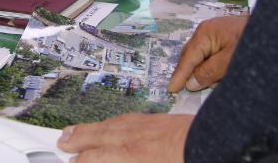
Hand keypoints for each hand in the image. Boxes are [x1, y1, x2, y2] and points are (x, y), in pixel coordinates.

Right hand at [57, 113, 192, 162]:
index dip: (80, 161)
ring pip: (110, 125)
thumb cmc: (186, 160)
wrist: (215, 142)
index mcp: (130, 155)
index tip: (70, 162)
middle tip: (62, 141)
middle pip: (97, 137)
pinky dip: (112, 122)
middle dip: (78, 139)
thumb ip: (121, 161)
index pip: (95, 158)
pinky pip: (126, 118)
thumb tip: (107, 159)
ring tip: (76, 130)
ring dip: (91, 128)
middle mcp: (133, 138)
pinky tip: (110, 124)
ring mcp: (144, 126)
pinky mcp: (157, 120)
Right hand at [168, 15, 247, 91]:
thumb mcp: (230, 61)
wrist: (274, 26)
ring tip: (194, 82)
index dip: (179, 76)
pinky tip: (210, 71)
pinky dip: (207, 63)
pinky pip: (209, 51)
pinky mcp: (224, 35)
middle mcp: (206, 31)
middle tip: (179, 88)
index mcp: (204, 34)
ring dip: (197, 68)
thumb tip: (190, 83)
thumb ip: (209, 72)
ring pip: (200, 53)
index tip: (170, 90)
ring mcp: (215, 31)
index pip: (187, 59)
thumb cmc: (251, 43)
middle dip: (185, 71)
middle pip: (190, 55)